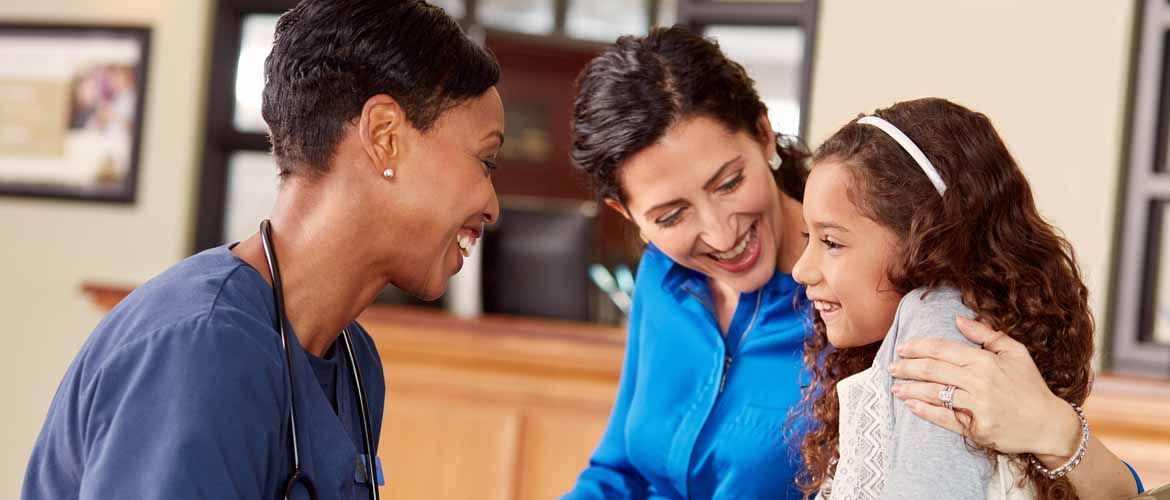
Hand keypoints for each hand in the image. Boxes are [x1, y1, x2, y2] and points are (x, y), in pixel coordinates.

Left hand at [888, 316, 1080, 459]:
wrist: (1048, 424)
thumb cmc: (1030, 386)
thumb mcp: (1015, 352)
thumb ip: (986, 334)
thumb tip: (958, 319)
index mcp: (985, 361)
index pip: (942, 350)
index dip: (918, 348)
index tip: (902, 348)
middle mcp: (979, 382)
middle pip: (933, 371)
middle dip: (907, 367)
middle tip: (891, 367)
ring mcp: (977, 407)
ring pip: (934, 394)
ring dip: (910, 390)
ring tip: (895, 387)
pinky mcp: (976, 428)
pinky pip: (944, 418)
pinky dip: (924, 411)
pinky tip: (911, 405)